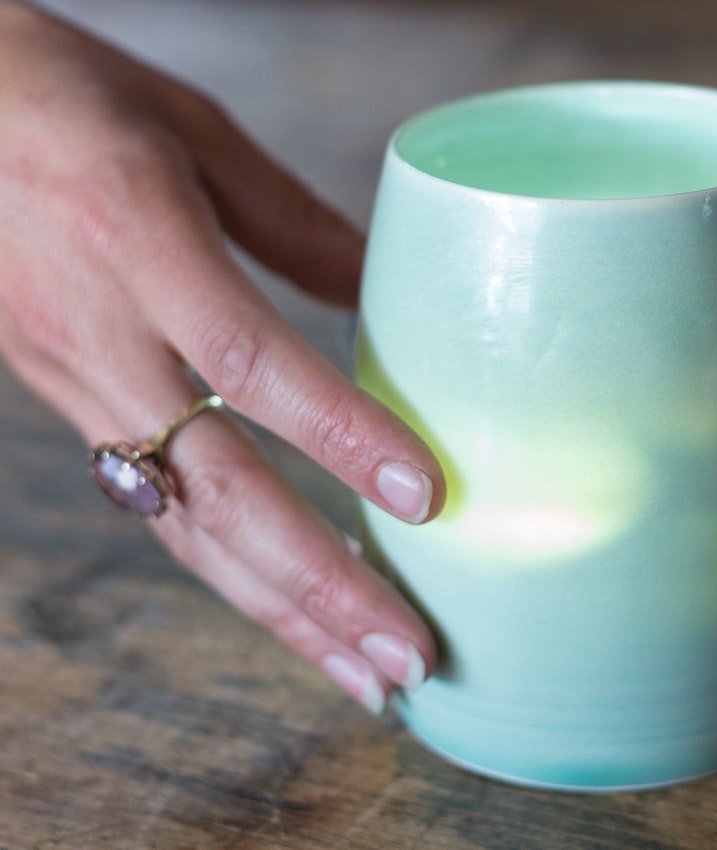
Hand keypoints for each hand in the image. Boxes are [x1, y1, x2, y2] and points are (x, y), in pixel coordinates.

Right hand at [0, 3, 442, 710]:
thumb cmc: (60, 98)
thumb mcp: (190, 128)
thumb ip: (293, 219)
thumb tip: (384, 288)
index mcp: (138, 238)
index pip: (249, 358)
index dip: (339, 434)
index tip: (424, 497)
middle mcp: (104, 333)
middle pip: (218, 488)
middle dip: (319, 586)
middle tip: (408, 654)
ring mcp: (77, 383)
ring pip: (185, 525)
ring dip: (283, 610)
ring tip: (366, 674)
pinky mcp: (70, 407)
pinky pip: (160, 509)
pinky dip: (233, 573)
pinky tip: (292, 613)